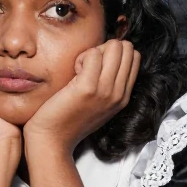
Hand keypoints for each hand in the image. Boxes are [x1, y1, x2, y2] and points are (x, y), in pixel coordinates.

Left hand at [24, 40, 139, 153]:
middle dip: (105, 50)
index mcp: (123, 96)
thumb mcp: (99, 104)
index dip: (113, 54)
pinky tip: (73, 73)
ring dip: (93, 53)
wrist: (53, 139)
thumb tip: (107, 55)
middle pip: (126, 48)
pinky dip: (81, 57)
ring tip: (80, 71)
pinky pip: (93, 53)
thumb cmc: (69, 119)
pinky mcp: (88, 88)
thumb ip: (109, 83)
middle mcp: (118, 93)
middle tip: (88, 67)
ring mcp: (105, 90)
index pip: (134, 56)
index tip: (96, 68)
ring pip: (113, 47)